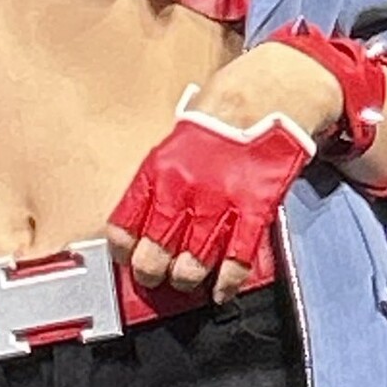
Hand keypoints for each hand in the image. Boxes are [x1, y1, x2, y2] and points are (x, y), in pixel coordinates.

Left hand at [105, 84, 316, 302]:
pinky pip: (237, 259)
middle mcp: (183, 191)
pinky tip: (220, 290)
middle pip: (154, 254)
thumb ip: (158, 183)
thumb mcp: (172, 143)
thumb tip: (142, 222)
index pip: (123, 227)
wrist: (264, 95)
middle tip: (156, 275)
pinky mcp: (254, 210)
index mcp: (157, 172)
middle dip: (151, 272)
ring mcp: (220, 202)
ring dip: (186, 279)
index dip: (122, 251)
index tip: (126, 258)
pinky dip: (227, 282)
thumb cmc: (216, 119)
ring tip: (187, 278)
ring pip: (192, 264)